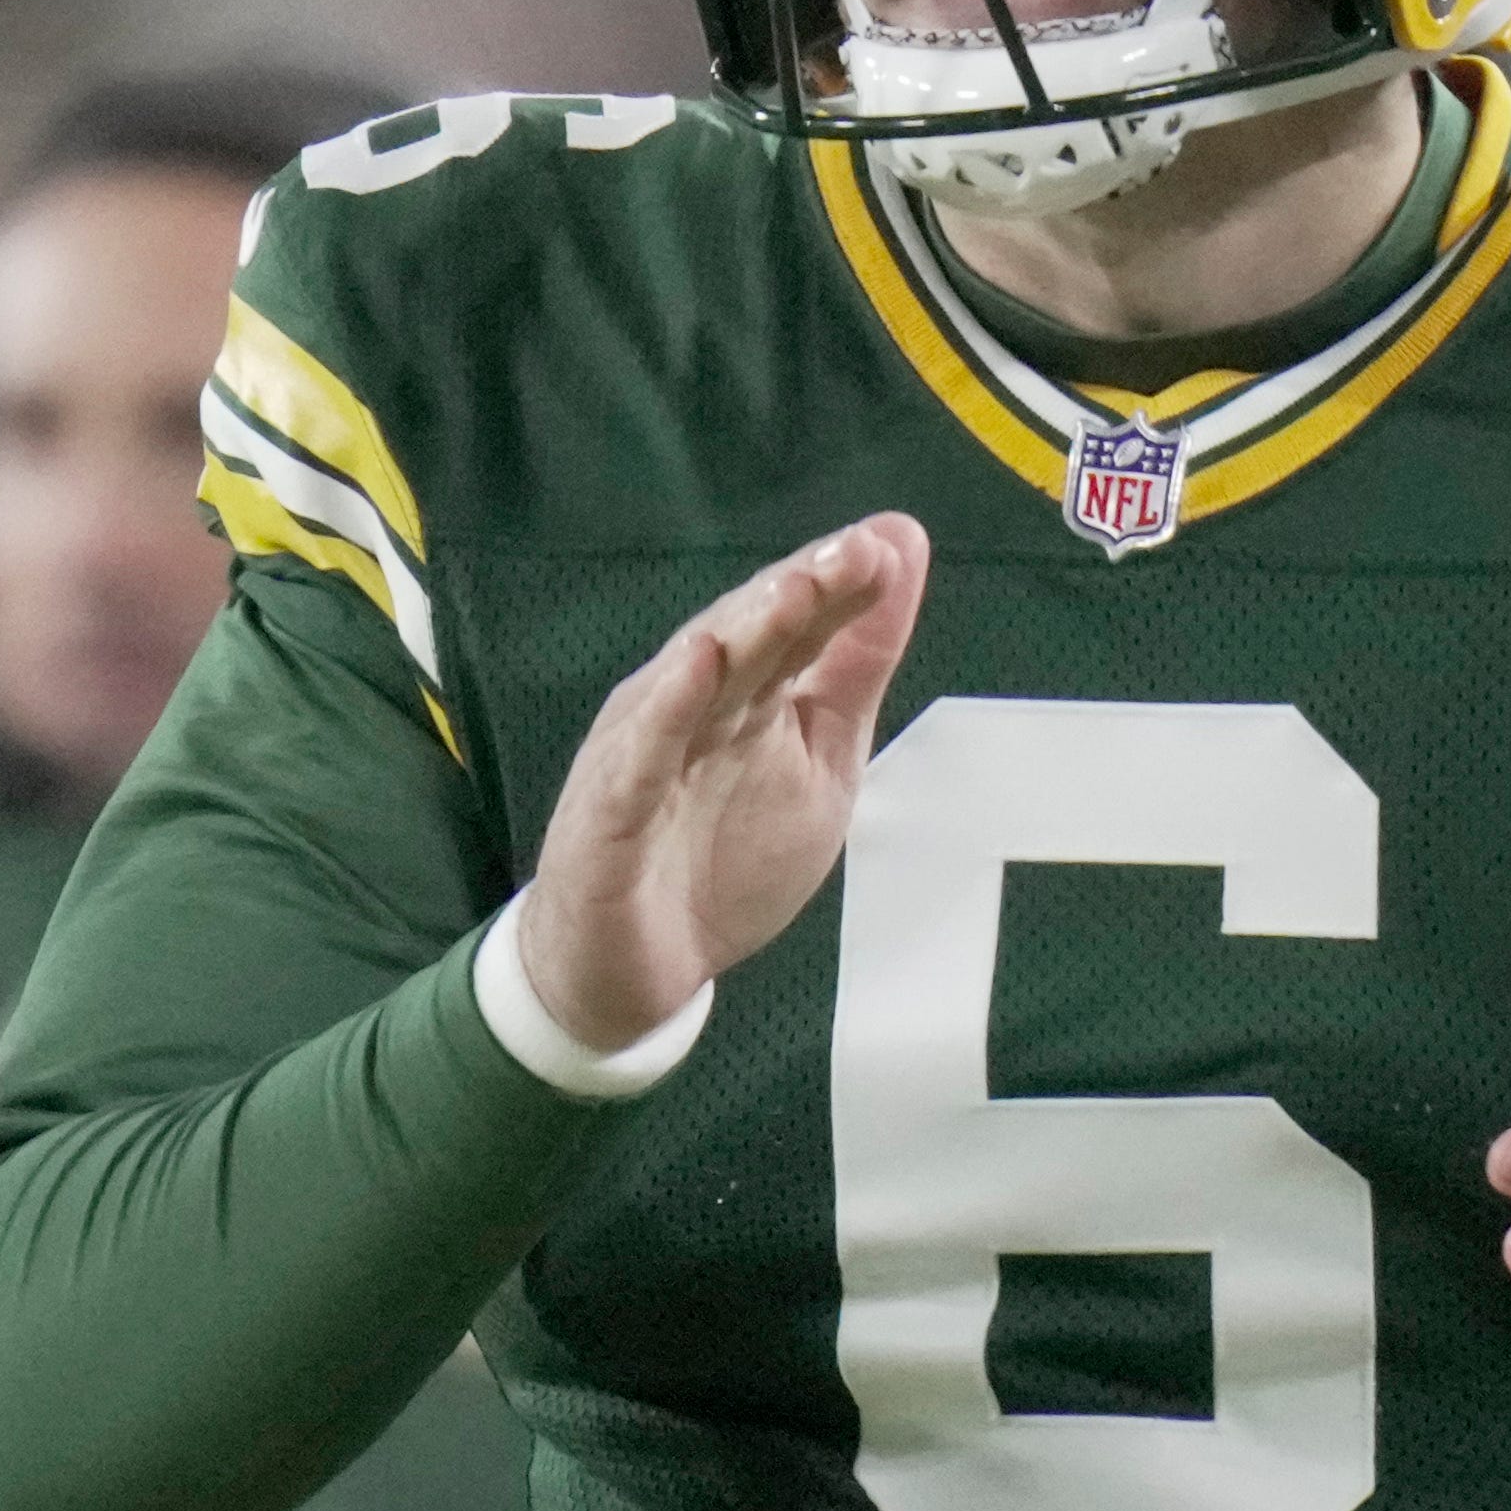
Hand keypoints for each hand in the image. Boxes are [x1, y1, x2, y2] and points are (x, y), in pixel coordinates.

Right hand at [515, 517, 932, 1049]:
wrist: (632, 968)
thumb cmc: (723, 857)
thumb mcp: (821, 759)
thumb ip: (854, 665)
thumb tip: (902, 552)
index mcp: (744, 692)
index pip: (795, 625)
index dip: (841, 585)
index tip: (894, 542)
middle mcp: (690, 705)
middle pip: (750, 638)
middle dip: (804, 591)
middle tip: (859, 552)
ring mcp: (645, 753)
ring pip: (697, 680)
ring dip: (747, 630)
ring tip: (796, 587)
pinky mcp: (609, 812)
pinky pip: (640, 757)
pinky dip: (668, 710)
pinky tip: (698, 665)